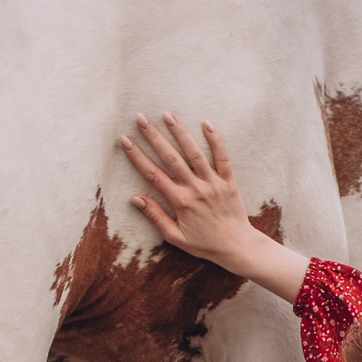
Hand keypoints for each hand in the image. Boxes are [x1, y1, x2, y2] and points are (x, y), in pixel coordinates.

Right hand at [119, 113, 307, 299]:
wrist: (237, 246)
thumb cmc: (204, 244)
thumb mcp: (175, 237)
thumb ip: (155, 216)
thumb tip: (135, 198)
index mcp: (180, 202)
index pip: (153, 174)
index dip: (137, 156)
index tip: (125, 140)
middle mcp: (195, 189)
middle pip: (170, 157)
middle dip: (154, 136)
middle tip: (140, 118)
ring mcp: (213, 183)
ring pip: (194, 153)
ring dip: (180, 132)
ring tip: (167, 114)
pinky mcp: (229, 181)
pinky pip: (222, 157)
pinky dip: (215, 140)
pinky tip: (206, 123)